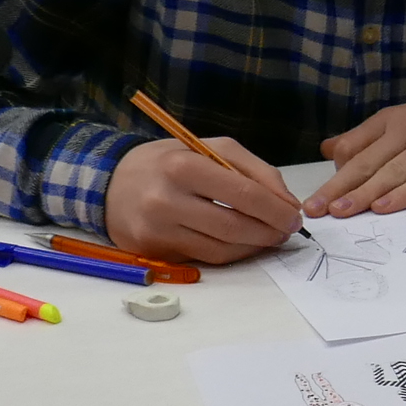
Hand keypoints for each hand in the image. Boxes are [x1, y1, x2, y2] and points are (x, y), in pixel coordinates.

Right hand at [109, 135, 305, 262]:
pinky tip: (243, 244)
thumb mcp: (208, 148)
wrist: (111, 184)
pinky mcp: (155, 251)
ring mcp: (158, 230)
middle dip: (270, 231)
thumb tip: (287, 202)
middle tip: (287, 230)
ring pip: (222, 249)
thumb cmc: (168, 162)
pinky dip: (232, 253)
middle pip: (234, 226)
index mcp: (183, 166)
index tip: (295, 215)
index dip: (276, 209)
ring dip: (254, 246)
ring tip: (269, 237)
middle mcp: (167, 200)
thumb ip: (253, 169)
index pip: (243, 194)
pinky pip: (205, 258)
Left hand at [310, 89, 405, 214]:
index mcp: (390, 120)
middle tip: (314, 210)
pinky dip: (404, 194)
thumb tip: (328, 150)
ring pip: (392, 172)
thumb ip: (365, 138)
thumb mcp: (400, 122)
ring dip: (364, 194)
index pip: (353, 149)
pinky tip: (384, 207)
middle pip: (367, 163)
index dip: (331, 175)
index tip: (312, 200)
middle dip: (338, 188)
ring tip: (340, 212)